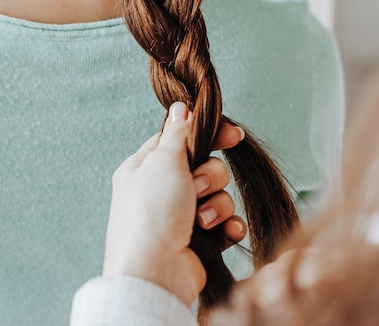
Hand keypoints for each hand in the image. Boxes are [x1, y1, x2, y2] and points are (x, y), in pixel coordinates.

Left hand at [102, 102, 246, 305]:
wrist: (155, 272)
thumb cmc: (152, 213)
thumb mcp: (163, 161)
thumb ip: (178, 134)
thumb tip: (180, 107)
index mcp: (146, 167)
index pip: (181, 140)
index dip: (207, 135)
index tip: (232, 135)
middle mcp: (162, 190)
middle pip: (205, 166)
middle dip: (210, 177)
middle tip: (196, 187)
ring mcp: (180, 216)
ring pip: (218, 195)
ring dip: (216, 205)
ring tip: (201, 220)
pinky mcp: (198, 239)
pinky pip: (224, 223)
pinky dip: (227, 226)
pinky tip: (225, 232)